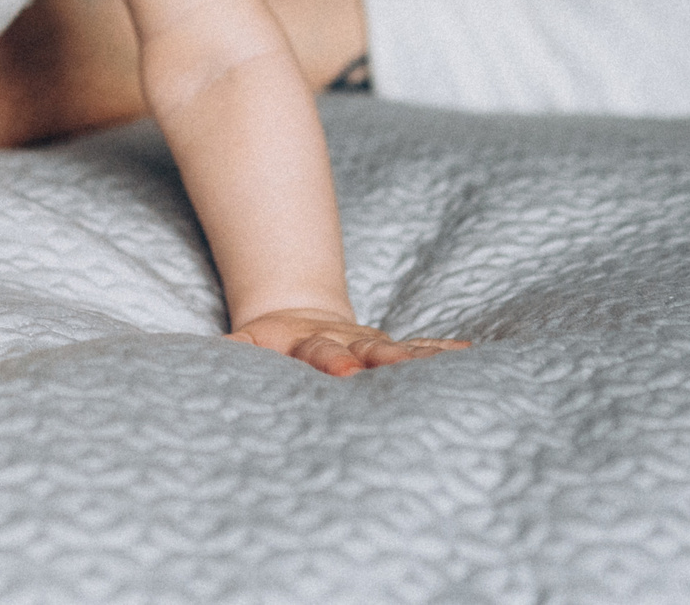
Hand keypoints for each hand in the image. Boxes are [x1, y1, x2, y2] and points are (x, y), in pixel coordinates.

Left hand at [228, 308, 468, 375]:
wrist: (298, 318)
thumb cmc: (270, 344)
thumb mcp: (249, 342)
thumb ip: (237, 348)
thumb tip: (220, 349)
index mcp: (307, 344)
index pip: (319, 351)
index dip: (331, 360)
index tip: (344, 370)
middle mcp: (345, 343)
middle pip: (363, 350)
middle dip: (380, 360)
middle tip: (396, 367)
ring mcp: (371, 346)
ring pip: (397, 351)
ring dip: (418, 360)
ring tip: (446, 369)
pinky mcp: (392, 350)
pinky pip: (421, 351)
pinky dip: (442, 355)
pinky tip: (469, 357)